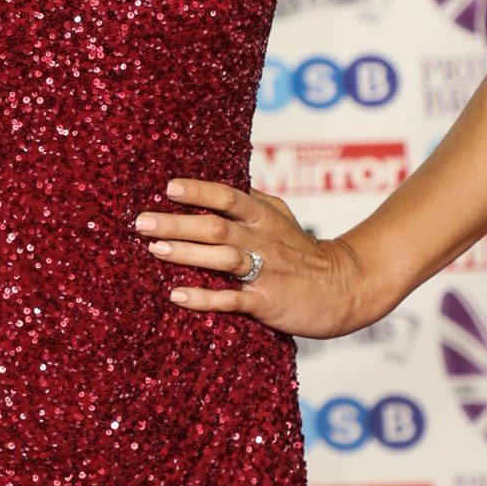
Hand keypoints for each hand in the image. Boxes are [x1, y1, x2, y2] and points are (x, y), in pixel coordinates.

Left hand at [135, 178, 383, 338]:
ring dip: (187, 254)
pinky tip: (177, 295)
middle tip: (142, 222)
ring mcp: (265, 271)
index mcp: (264, 217)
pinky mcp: (267, 302)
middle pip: (216, 227)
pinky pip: (232, 300)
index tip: (169, 188)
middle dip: (177, 224)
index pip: (229, 197)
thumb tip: (219, 183)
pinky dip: (204, 297)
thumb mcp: (282, 219)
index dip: (200, 191)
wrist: (344, 288)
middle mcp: (263, 241)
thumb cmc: (304, 253)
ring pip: (223, 259)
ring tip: (155, 250)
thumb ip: (253, 201)